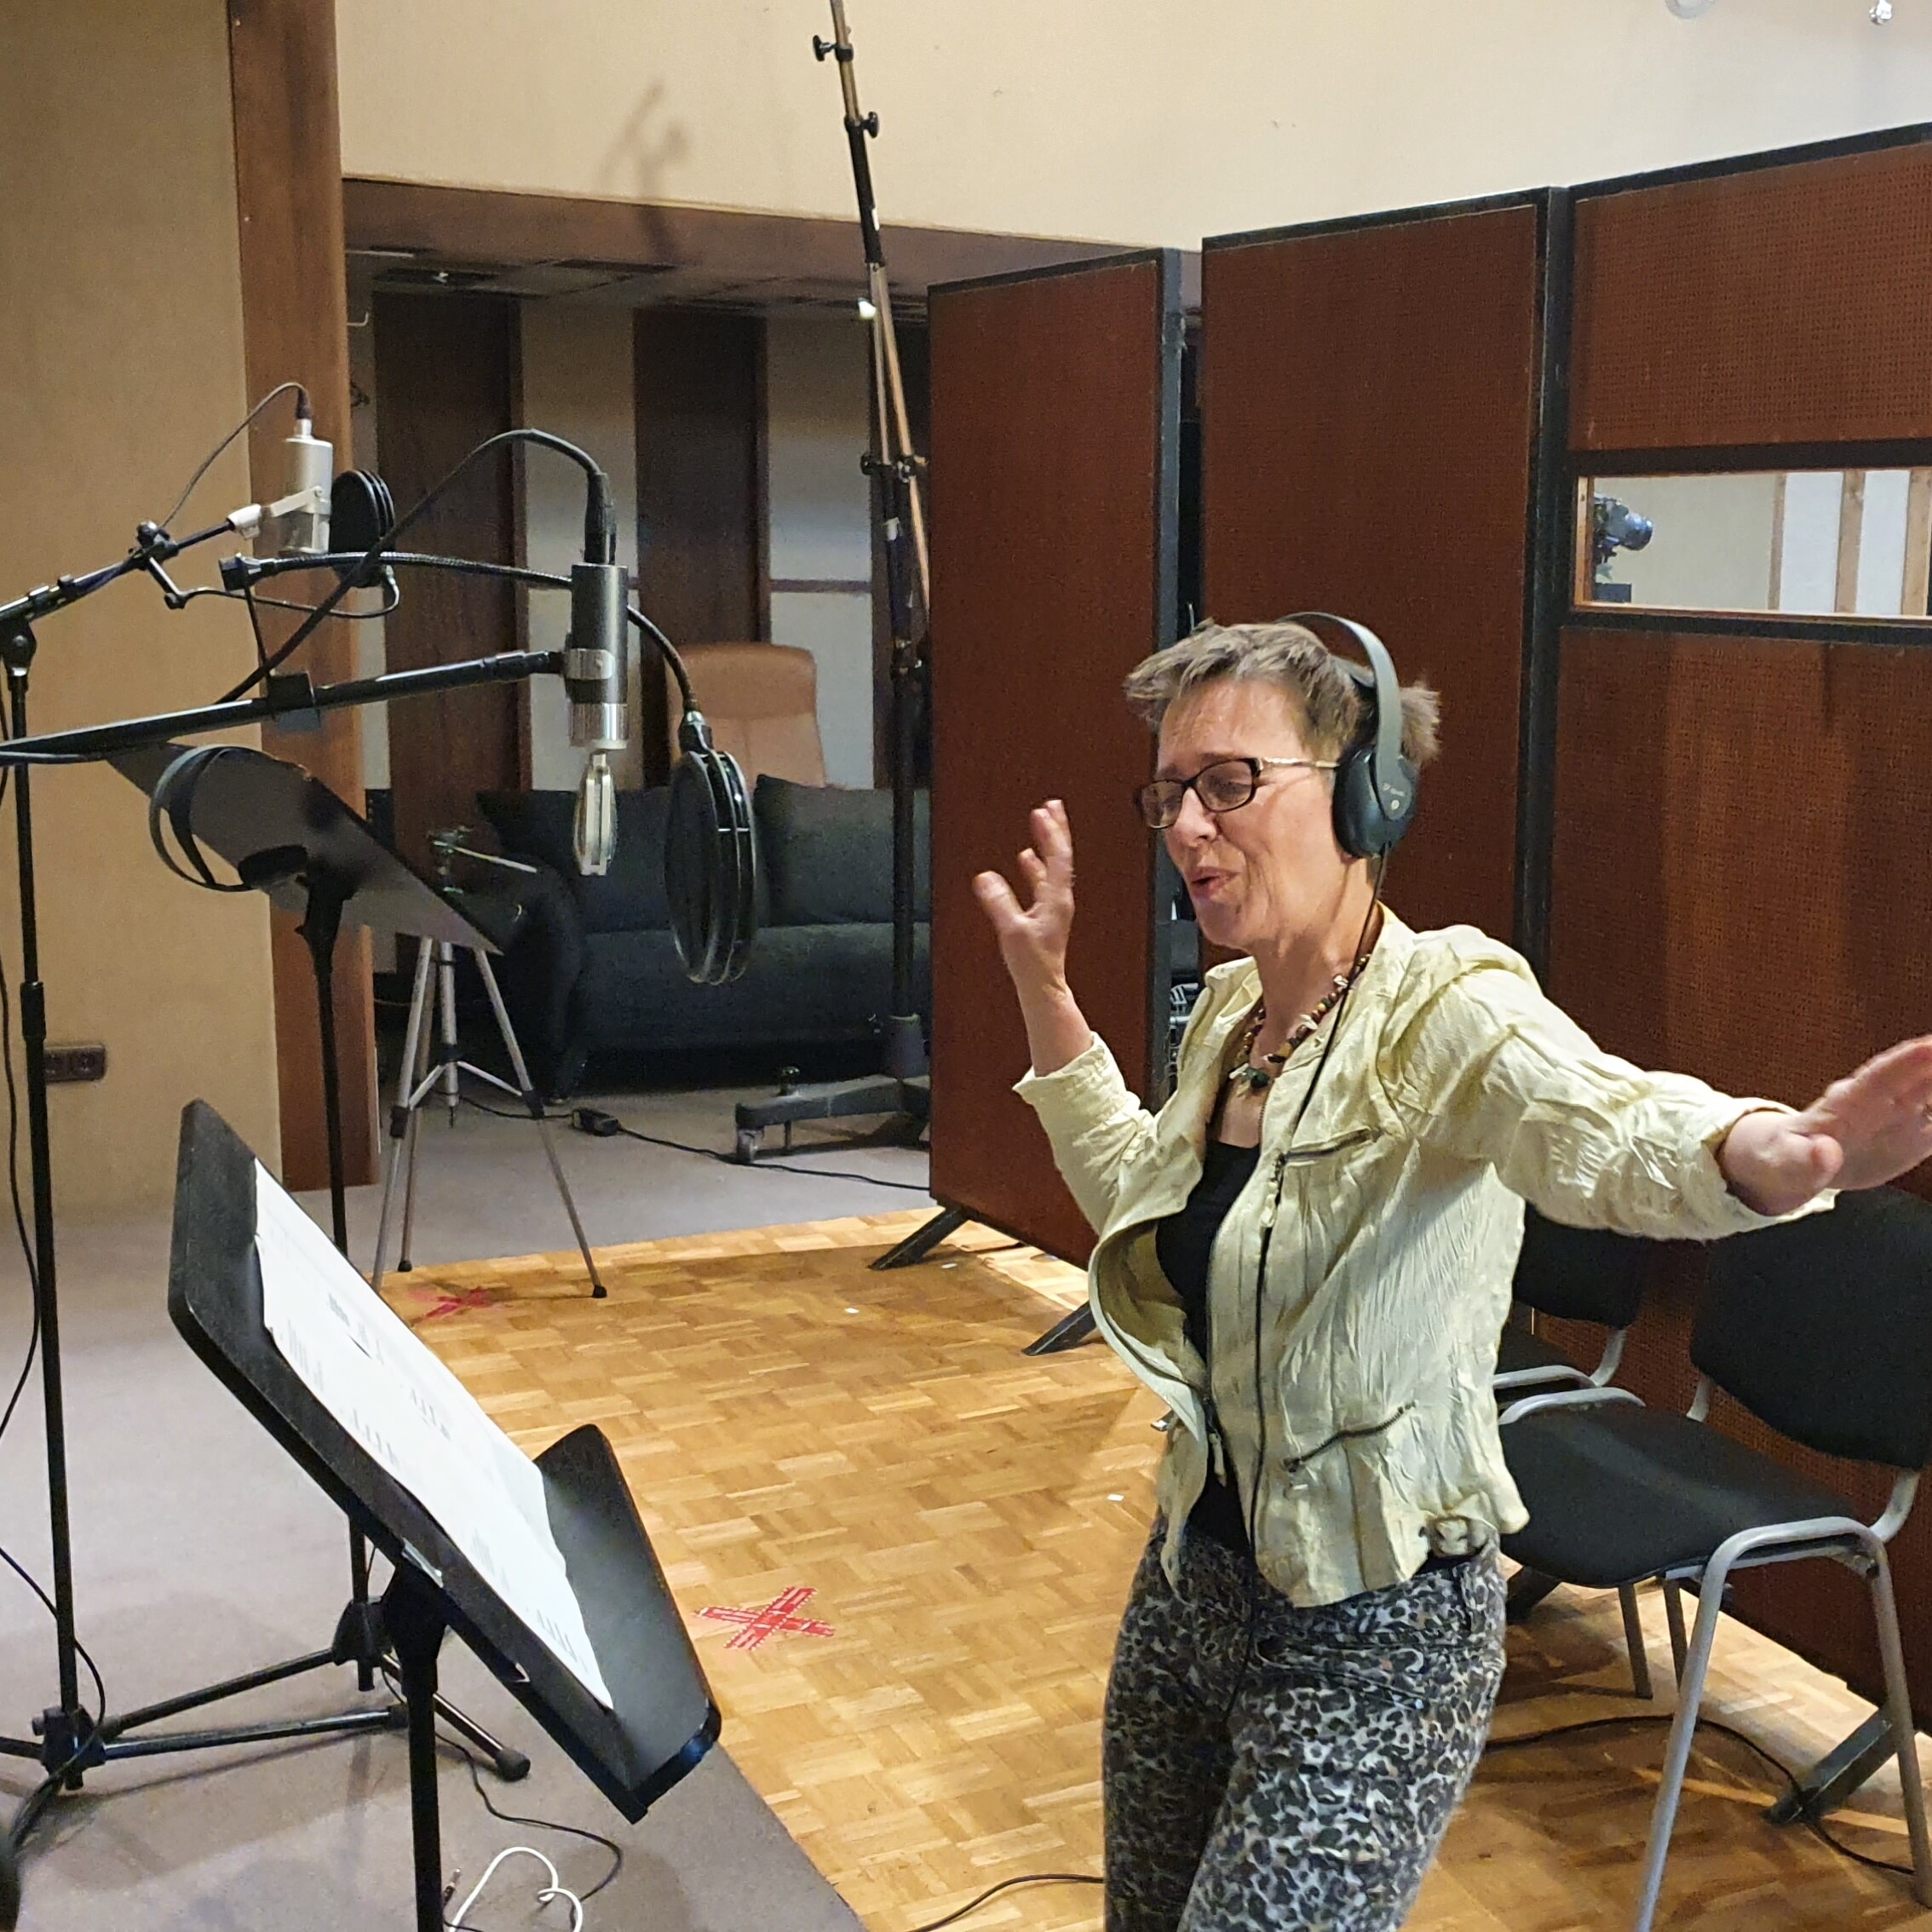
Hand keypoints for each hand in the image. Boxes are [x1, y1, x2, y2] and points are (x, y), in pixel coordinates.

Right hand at [973, 799, 1075, 996]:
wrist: (1043, 986)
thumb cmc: (1033, 964)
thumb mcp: (1013, 931)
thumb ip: (999, 903)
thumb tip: (985, 877)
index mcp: (1057, 899)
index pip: (1058, 857)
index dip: (1050, 833)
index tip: (1043, 812)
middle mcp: (1060, 899)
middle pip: (1061, 855)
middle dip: (1056, 829)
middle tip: (1052, 805)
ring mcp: (1054, 905)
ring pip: (1053, 865)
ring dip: (1047, 843)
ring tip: (1042, 823)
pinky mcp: (1046, 913)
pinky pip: (1043, 880)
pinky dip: (1036, 865)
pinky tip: (1026, 858)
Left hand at [1719, 1036, 1931, 1215]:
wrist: (1787, 1170)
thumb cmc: (1778, 1160)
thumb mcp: (1782, 1164)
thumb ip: (1803, 1160)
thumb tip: (1824, 1153)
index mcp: (1845, 1103)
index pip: (1882, 1075)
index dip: (1908, 1060)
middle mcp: (1879, 1103)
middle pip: (1921, 1076)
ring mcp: (1899, 1118)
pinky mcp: (1911, 1139)